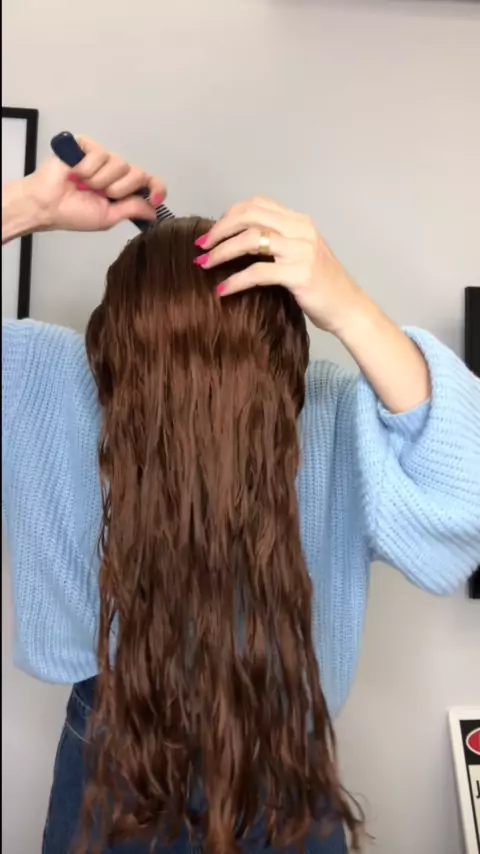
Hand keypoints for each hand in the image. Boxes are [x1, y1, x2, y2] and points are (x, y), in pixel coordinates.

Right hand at [9, 136, 165, 235]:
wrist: (47, 205)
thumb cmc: (73, 213)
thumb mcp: (108, 217)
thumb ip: (132, 210)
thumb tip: (154, 211)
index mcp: (123, 189)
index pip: (149, 183)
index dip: (157, 188)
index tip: (156, 199)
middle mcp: (116, 172)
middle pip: (138, 173)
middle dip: (119, 189)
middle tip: (100, 195)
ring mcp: (102, 158)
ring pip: (120, 163)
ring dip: (100, 181)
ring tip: (83, 185)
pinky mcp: (87, 145)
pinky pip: (100, 154)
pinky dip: (88, 169)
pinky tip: (75, 174)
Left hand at [193, 196, 363, 333]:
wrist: (348, 308)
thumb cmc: (322, 286)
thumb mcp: (300, 254)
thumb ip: (278, 242)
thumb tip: (239, 242)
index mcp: (299, 221)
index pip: (258, 204)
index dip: (230, 214)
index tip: (214, 232)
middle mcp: (300, 230)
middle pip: (250, 216)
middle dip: (220, 229)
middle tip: (202, 246)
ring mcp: (301, 251)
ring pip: (251, 239)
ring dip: (222, 251)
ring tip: (204, 265)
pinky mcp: (299, 274)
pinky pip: (258, 272)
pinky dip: (235, 280)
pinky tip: (222, 290)